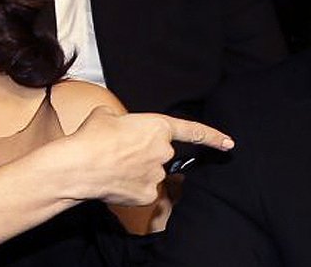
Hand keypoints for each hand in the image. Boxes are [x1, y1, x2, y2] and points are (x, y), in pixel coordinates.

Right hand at [56, 107, 232, 205]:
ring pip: (150, 174)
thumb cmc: (92, 137)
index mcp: (158, 126)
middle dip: (144, 155)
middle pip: (160, 154)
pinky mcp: (149, 194)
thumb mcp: (106, 115)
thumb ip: (121, 120)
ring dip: (136, 171)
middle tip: (119, 153)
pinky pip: (143, 191)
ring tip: (112, 167)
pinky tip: (115, 182)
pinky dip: (131, 188)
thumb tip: (117, 126)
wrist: (80, 165)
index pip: (193, 131)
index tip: (229, 144)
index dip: (213, 137)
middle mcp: (164, 151)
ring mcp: (158, 175)